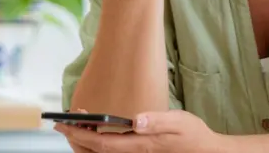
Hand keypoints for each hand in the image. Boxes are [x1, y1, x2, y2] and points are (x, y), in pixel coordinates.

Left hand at [55, 110, 228, 152]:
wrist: (205, 152)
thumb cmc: (193, 135)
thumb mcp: (179, 121)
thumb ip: (157, 120)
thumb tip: (136, 120)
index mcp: (140, 145)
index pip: (102, 143)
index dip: (80, 134)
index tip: (66, 122)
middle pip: (95, 152)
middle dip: (76, 138)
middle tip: (63, 122)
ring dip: (83, 143)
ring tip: (74, 126)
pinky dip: (95, 145)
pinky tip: (93, 133)